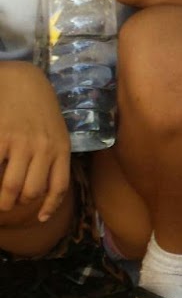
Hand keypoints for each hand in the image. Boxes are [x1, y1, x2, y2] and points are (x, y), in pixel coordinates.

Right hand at [0, 63, 69, 220]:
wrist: (22, 80)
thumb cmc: (39, 108)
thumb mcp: (57, 131)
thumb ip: (55, 156)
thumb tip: (48, 190)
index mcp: (61, 148)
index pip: (59, 187)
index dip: (49, 207)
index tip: (40, 217)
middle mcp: (44, 148)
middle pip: (32, 192)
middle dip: (20, 204)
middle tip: (11, 204)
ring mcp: (21, 143)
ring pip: (12, 187)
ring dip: (3, 200)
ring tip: (0, 201)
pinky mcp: (1, 137)